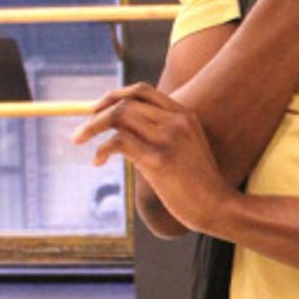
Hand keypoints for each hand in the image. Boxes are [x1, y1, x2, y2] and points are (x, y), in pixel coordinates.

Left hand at [72, 83, 234, 236]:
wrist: (219, 207)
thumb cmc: (199, 185)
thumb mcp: (186, 150)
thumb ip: (163, 136)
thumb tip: (125, 135)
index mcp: (185, 115)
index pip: (142, 91)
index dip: (114, 95)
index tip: (97, 109)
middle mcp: (177, 121)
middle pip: (125, 102)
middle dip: (97, 113)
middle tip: (81, 131)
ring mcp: (169, 138)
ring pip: (119, 116)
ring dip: (92, 127)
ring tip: (79, 140)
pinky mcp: (159, 160)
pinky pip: (119, 142)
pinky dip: (102, 149)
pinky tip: (98, 161)